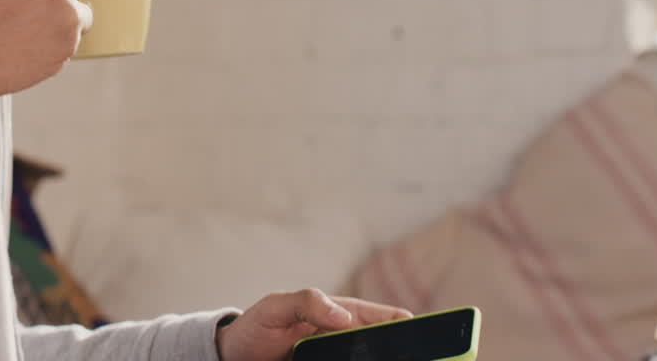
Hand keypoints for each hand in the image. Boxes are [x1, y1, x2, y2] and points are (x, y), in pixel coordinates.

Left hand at [215, 289, 411, 360]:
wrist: (233, 358)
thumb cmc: (256, 327)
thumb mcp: (274, 307)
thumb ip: (306, 302)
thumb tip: (344, 315)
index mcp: (342, 314)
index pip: (388, 319)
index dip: (409, 327)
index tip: (422, 340)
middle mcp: (346, 339)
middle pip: (386, 350)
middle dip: (400, 354)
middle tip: (410, 359)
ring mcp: (339, 359)